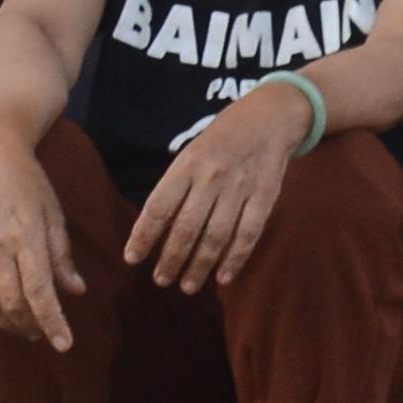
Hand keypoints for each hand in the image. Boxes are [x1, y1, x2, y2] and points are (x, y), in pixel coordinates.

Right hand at [0, 134, 81, 352]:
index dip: (52, 322)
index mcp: (26, 237)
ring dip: (10, 324)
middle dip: (32, 327)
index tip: (65, 344)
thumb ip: (63, 257)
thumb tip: (76, 291)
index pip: (39, 291)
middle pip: (13, 304)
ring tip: (29, 329)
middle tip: (48, 335)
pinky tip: (2, 315)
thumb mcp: (55, 216)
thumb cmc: (31, 186)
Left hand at [127, 94, 297, 297]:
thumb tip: (154, 230)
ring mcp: (240, 187)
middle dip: (170, 260)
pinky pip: (248, 233)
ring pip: (215, 236)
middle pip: (186, 228)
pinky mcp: (265, 195)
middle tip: (161, 280)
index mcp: (187, 164)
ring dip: (199, 266)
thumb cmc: (221, 140)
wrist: (270, 116)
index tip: (132, 258)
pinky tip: (223, 278)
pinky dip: (235, 259)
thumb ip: (176, 188)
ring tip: (187, 286)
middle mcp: (212, 177)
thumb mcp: (192, 153)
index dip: (143, 236)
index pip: (159, 207)